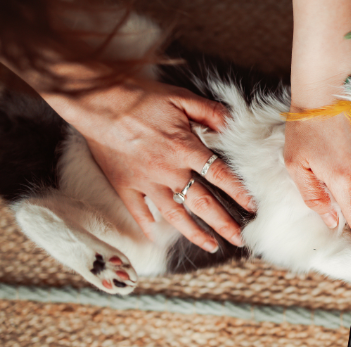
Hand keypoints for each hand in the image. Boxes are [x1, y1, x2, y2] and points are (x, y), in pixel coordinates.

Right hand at [42, 78, 254, 250]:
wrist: (97, 101)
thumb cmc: (140, 96)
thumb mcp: (181, 98)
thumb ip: (210, 112)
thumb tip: (233, 124)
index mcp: (186, 149)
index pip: (221, 176)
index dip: (239, 193)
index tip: (253, 207)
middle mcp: (169, 171)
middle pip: (203, 203)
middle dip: (224, 224)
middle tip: (239, 239)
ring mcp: (146, 182)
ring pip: (175, 215)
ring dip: (195, 233)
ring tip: (211, 245)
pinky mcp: (125, 185)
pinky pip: (139, 212)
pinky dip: (148, 226)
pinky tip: (158, 238)